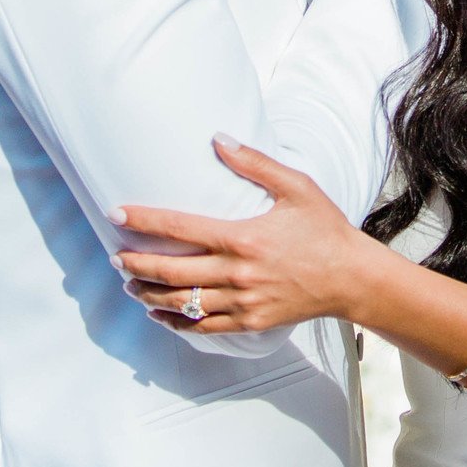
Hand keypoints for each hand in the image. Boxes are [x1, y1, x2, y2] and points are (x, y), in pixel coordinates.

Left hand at [114, 136, 363, 333]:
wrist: (352, 277)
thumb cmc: (325, 229)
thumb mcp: (297, 186)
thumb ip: (255, 163)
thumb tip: (218, 138)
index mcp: (243, 237)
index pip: (179, 228)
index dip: (143, 221)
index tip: (116, 215)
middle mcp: (238, 273)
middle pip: (171, 270)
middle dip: (136, 263)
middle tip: (115, 256)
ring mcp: (242, 302)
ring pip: (182, 302)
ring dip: (149, 294)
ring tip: (130, 284)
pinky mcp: (250, 322)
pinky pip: (204, 327)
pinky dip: (176, 322)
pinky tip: (160, 313)